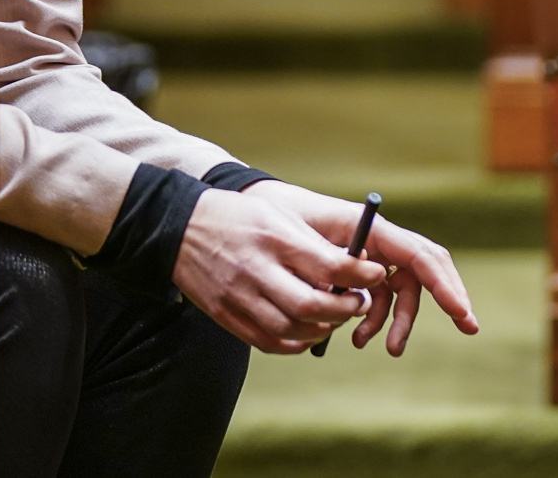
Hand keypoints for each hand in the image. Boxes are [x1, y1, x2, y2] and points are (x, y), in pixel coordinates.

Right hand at [171, 185, 382, 353]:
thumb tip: (356, 267)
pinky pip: (268, 342)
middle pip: (311, 306)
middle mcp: (256, 269)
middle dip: (344, 309)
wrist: (181, 229)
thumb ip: (314, 243)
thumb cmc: (240, 218)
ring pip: (291, 330)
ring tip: (336, 317)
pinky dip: (296, 343)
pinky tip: (309, 332)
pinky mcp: (226, 316)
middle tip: (358, 302)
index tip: (376, 274)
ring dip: (323, 330)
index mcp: (274, 238)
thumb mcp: (279, 215)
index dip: (360, 276)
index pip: (328, 266)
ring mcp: (238, 297)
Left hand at [242, 179, 478, 355]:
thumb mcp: (307, 239)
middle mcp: (379, 241)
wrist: (257, 215)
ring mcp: (371, 258)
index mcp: (372, 228)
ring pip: (401, 291)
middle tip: (459, 329)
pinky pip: (378, 299)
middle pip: (421, 271)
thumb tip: (373, 281)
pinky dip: (372, 320)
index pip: (419, 255)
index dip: (444, 284)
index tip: (461, 312)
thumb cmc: (282, 220)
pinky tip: (357, 337)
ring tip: (380, 346)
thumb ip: (340, 260)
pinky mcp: (359, 274)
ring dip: (396, 321)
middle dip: (437, 301)